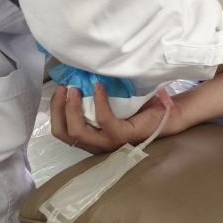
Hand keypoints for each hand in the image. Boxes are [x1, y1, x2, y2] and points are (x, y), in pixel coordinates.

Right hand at [50, 83, 181, 153]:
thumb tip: (76, 77)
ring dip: (72, 108)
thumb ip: (94, 98)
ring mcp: (109, 143)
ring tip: (75, 88)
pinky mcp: (121, 136)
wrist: (167, 113)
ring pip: (78, 131)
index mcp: (92, 137)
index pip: (62, 131)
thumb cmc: (139, 107)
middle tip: (63, 88)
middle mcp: (97, 144)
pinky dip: (98, 101)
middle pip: (65, 133)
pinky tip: (99, 86)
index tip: (59, 90)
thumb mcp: (111, 103)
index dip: (55, 111)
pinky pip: (103, 119)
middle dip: (58, 109)